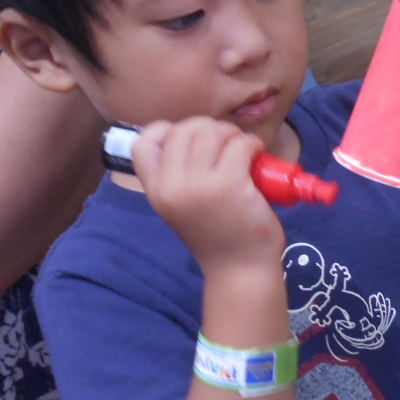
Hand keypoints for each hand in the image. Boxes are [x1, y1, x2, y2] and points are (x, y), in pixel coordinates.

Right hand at [132, 118, 285, 276]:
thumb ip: (179, 176)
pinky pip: (240, 144)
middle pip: (183, 129)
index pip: (143, 143)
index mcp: (156, 192)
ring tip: (243, 151)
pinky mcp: (229, 185)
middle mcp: (171, 187)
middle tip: (227, 145)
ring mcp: (199, 185)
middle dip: (209, 129)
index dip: (166, 131)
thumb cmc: (218, 236)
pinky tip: (256, 156)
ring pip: (212, 132)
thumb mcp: (182, 207)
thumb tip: (197, 135)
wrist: (240, 270)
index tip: (191, 141)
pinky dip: (251, 144)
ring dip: (232, 134)